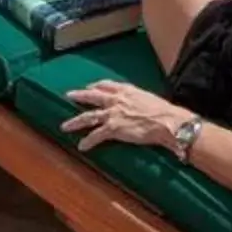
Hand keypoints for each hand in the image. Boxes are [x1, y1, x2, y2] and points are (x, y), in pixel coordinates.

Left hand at [62, 80, 194, 156]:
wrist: (166, 121)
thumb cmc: (162, 111)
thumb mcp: (147, 98)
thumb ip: (137, 99)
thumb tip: (137, 104)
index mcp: (126, 90)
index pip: (106, 85)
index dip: (95, 86)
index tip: (90, 87)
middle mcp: (116, 100)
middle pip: (92, 96)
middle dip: (79, 96)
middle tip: (68, 95)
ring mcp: (113, 114)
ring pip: (88, 117)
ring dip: (75, 122)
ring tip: (64, 126)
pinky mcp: (113, 128)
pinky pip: (96, 136)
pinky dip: (88, 141)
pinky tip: (82, 146)